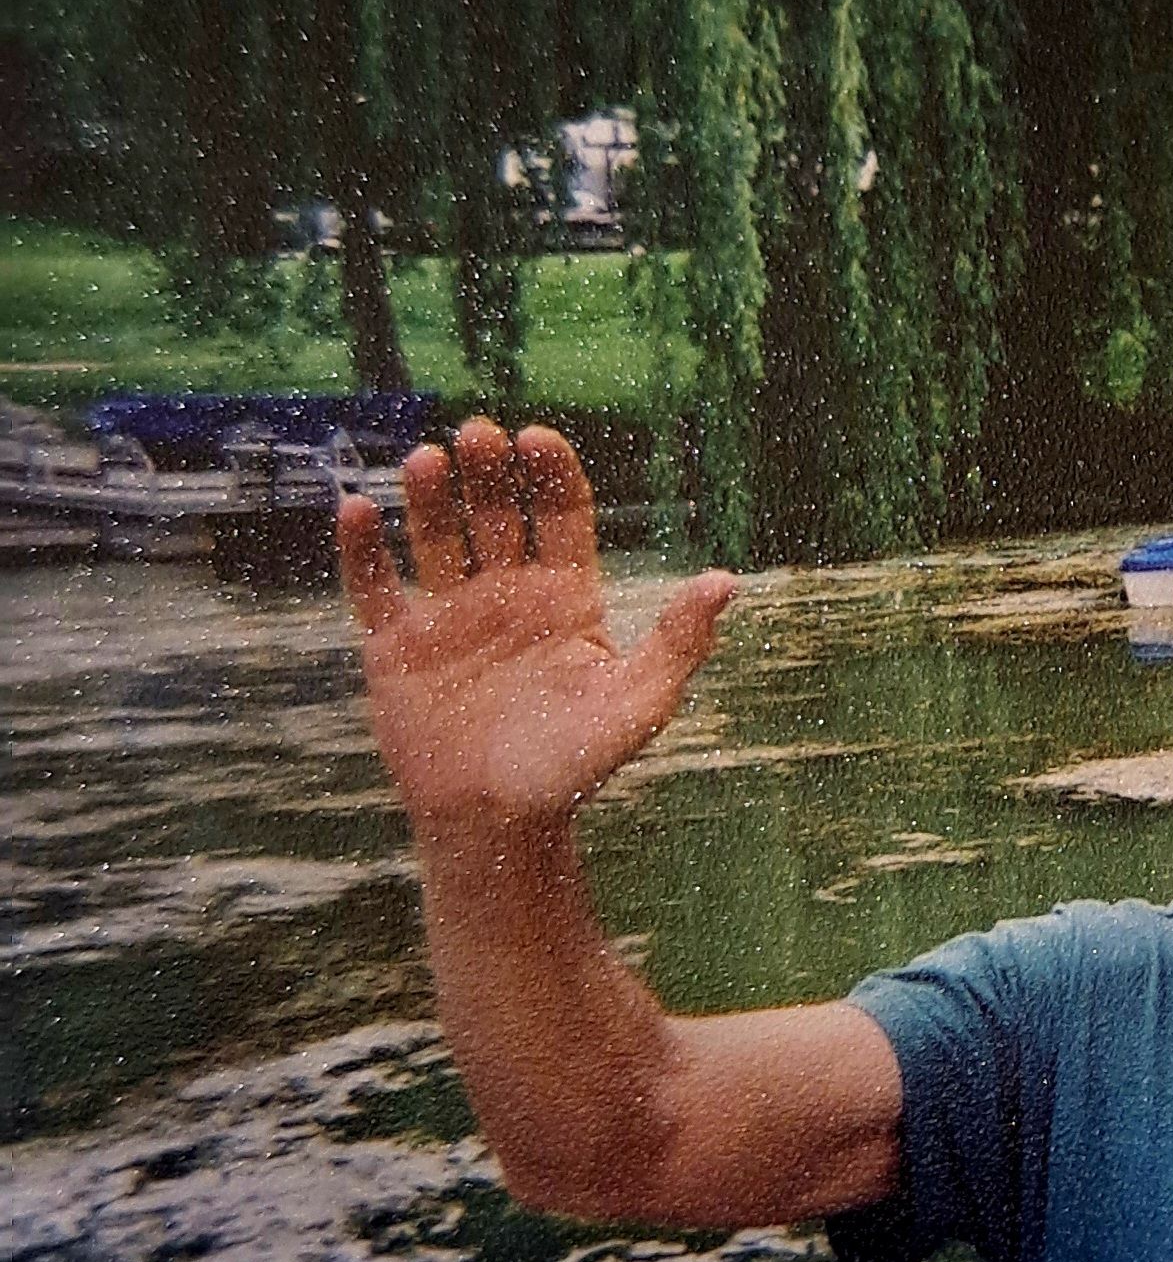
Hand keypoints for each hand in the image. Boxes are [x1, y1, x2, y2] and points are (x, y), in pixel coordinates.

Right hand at [337, 418, 734, 842]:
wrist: (499, 827)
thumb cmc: (574, 769)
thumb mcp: (638, 704)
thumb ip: (680, 642)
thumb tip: (727, 581)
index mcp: (566, 599)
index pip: (562, 515)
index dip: (551, 473)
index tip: (539, 437)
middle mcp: (507, 597)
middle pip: (496, 513)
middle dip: (487, 471)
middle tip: (477, 434)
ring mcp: (449, 618)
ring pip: (435, 536)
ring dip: (429, 495)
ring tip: (425, 460)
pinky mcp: (395, 647)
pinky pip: (373, 587)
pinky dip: (361, 549)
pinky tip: (355, 509)